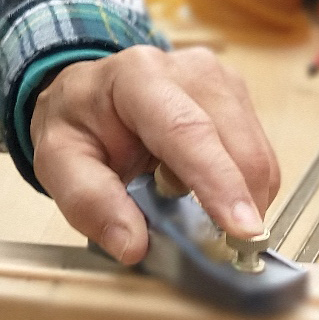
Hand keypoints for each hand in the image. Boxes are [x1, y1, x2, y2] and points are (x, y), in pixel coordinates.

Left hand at [29, 46, 280, 265]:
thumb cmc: (77, 124)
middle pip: (237, 148)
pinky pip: (260, 159)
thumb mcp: (59, 162)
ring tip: (192, 209)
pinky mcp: (240, 99)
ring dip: (239, 201)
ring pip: (258, 158)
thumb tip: (133, 246)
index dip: (219, 183)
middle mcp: (190, 70)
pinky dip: (241, 190)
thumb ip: (89, 202)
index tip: (243, 230)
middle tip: (215, 249)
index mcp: (138, 77)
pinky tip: (206, 192)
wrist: (90, 94)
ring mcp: (222, 81)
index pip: (188, 131)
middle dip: (237, 206)